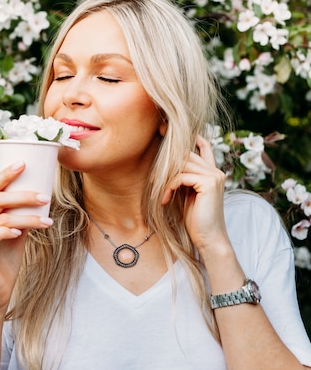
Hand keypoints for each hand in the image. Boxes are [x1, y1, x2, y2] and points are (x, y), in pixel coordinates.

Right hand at [0, 162, 52, 317]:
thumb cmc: (8, 259)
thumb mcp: (18, 232)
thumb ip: (22, 214)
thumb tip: (41, 193)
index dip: (6, 174)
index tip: (24, 163)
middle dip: (22, 194)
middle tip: (45, 196)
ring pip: (0, 216)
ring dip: (26, 216)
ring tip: (46, 220)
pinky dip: (7, 231)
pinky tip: (20, 232)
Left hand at [161, 135, 229, 257]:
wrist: (209, 240)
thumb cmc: (196, 219)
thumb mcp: (187, 193)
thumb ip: (183, 176)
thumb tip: (167, 160)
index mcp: (212, 171)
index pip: (203, 144)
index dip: (189, 135)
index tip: (166, 129)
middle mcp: (216, 170)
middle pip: (186, 153)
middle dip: (167, 161)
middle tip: (152, 174)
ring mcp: (214, 176)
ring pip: (182, 164)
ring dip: (165, 178)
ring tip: (158, 191)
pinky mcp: (209, 183)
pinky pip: (181, 176)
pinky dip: (169, 187)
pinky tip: (165, 200)